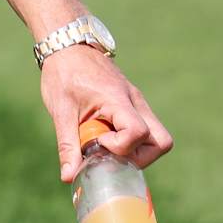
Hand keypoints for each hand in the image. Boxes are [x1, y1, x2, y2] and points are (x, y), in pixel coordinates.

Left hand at [40, 44, 172, 182]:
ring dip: (135, 150)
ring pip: (157, 137)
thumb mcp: (60, 111)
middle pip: (162, 141)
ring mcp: (137, 102)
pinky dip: (130, 140)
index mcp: (118, 99)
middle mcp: (135, 102)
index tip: (98, 142)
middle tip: (109, 152)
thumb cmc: (63, 73)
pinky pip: (145, 129)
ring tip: (105, 142)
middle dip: (140, 158)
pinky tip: (105, 134)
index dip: (121, 147)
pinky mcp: (133, 104)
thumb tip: (69, 178)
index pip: (139, 132)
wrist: (68, 44)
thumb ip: (67, 145)